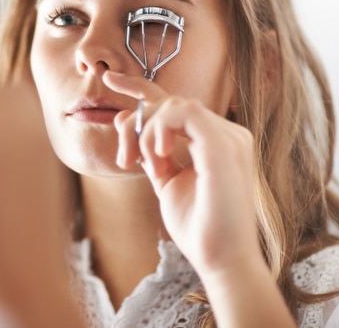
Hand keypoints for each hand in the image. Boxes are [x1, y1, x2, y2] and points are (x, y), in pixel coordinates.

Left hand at [103, 70, 261, 277]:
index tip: (110, 79)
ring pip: (174, 104)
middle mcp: (225, 133)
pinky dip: (161, 128)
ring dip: (147, 131)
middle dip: (135, 121)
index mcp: (213, 141)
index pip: (175, 104)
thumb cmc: (198, 226)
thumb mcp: (167, 183)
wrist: (220, 259)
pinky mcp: (224, 144)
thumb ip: (152, 154)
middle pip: (169, 102)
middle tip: (124, 157)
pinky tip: (157, 154)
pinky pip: (184, 112)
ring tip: (148, 163)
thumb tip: (127, 123)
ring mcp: (228, 137)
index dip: (141, 88)